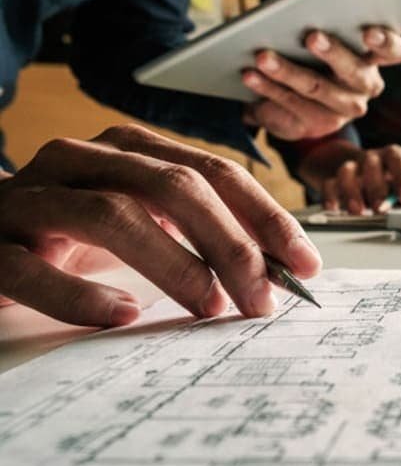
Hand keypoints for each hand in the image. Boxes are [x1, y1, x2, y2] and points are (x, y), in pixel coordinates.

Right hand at [0, 125, 321, 327]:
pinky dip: (82, 294)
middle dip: (231, 244)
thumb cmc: (66, 235)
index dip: (267, 218)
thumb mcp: (138, 222)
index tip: (306, 265)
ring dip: (174, 265)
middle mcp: (80, 160)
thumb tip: (274, 271)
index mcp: (126, 150)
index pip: (214, 172)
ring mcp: (30, 200)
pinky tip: (123, 315)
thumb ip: (195, 233)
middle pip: (173, 186)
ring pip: (111, 215)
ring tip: (210, 307)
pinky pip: (34, 268)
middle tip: (263, 300)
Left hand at [241, 26, 400, 139]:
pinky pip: (291, 104)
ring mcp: (342, 110)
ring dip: (288, 71)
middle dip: (333, 53)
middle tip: (312, 36)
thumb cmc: (311, 53)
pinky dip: (267, 87)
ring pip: (317, 89)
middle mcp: (365, 87)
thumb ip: (323, 24)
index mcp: (375, 59)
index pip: (395, 51)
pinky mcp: (315, 125)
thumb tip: (298, 10)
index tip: (368, 31)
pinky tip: (250, 75)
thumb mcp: (321, 38)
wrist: (295, 101)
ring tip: (263, 56)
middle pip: (354, 72)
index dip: (386, 42)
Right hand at [303, 143, 400, 214]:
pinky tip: (335, 208)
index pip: (399, 160)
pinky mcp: (335, 180)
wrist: (372, 173)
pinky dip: (331, 196)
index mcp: (396, 157)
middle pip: (371, 165)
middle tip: (382, 207)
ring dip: (352, 192)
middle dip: (376, 187)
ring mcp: (353, 169)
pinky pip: (329, 184)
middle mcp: (373, 159)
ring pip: (347, 172)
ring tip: (358, 210)